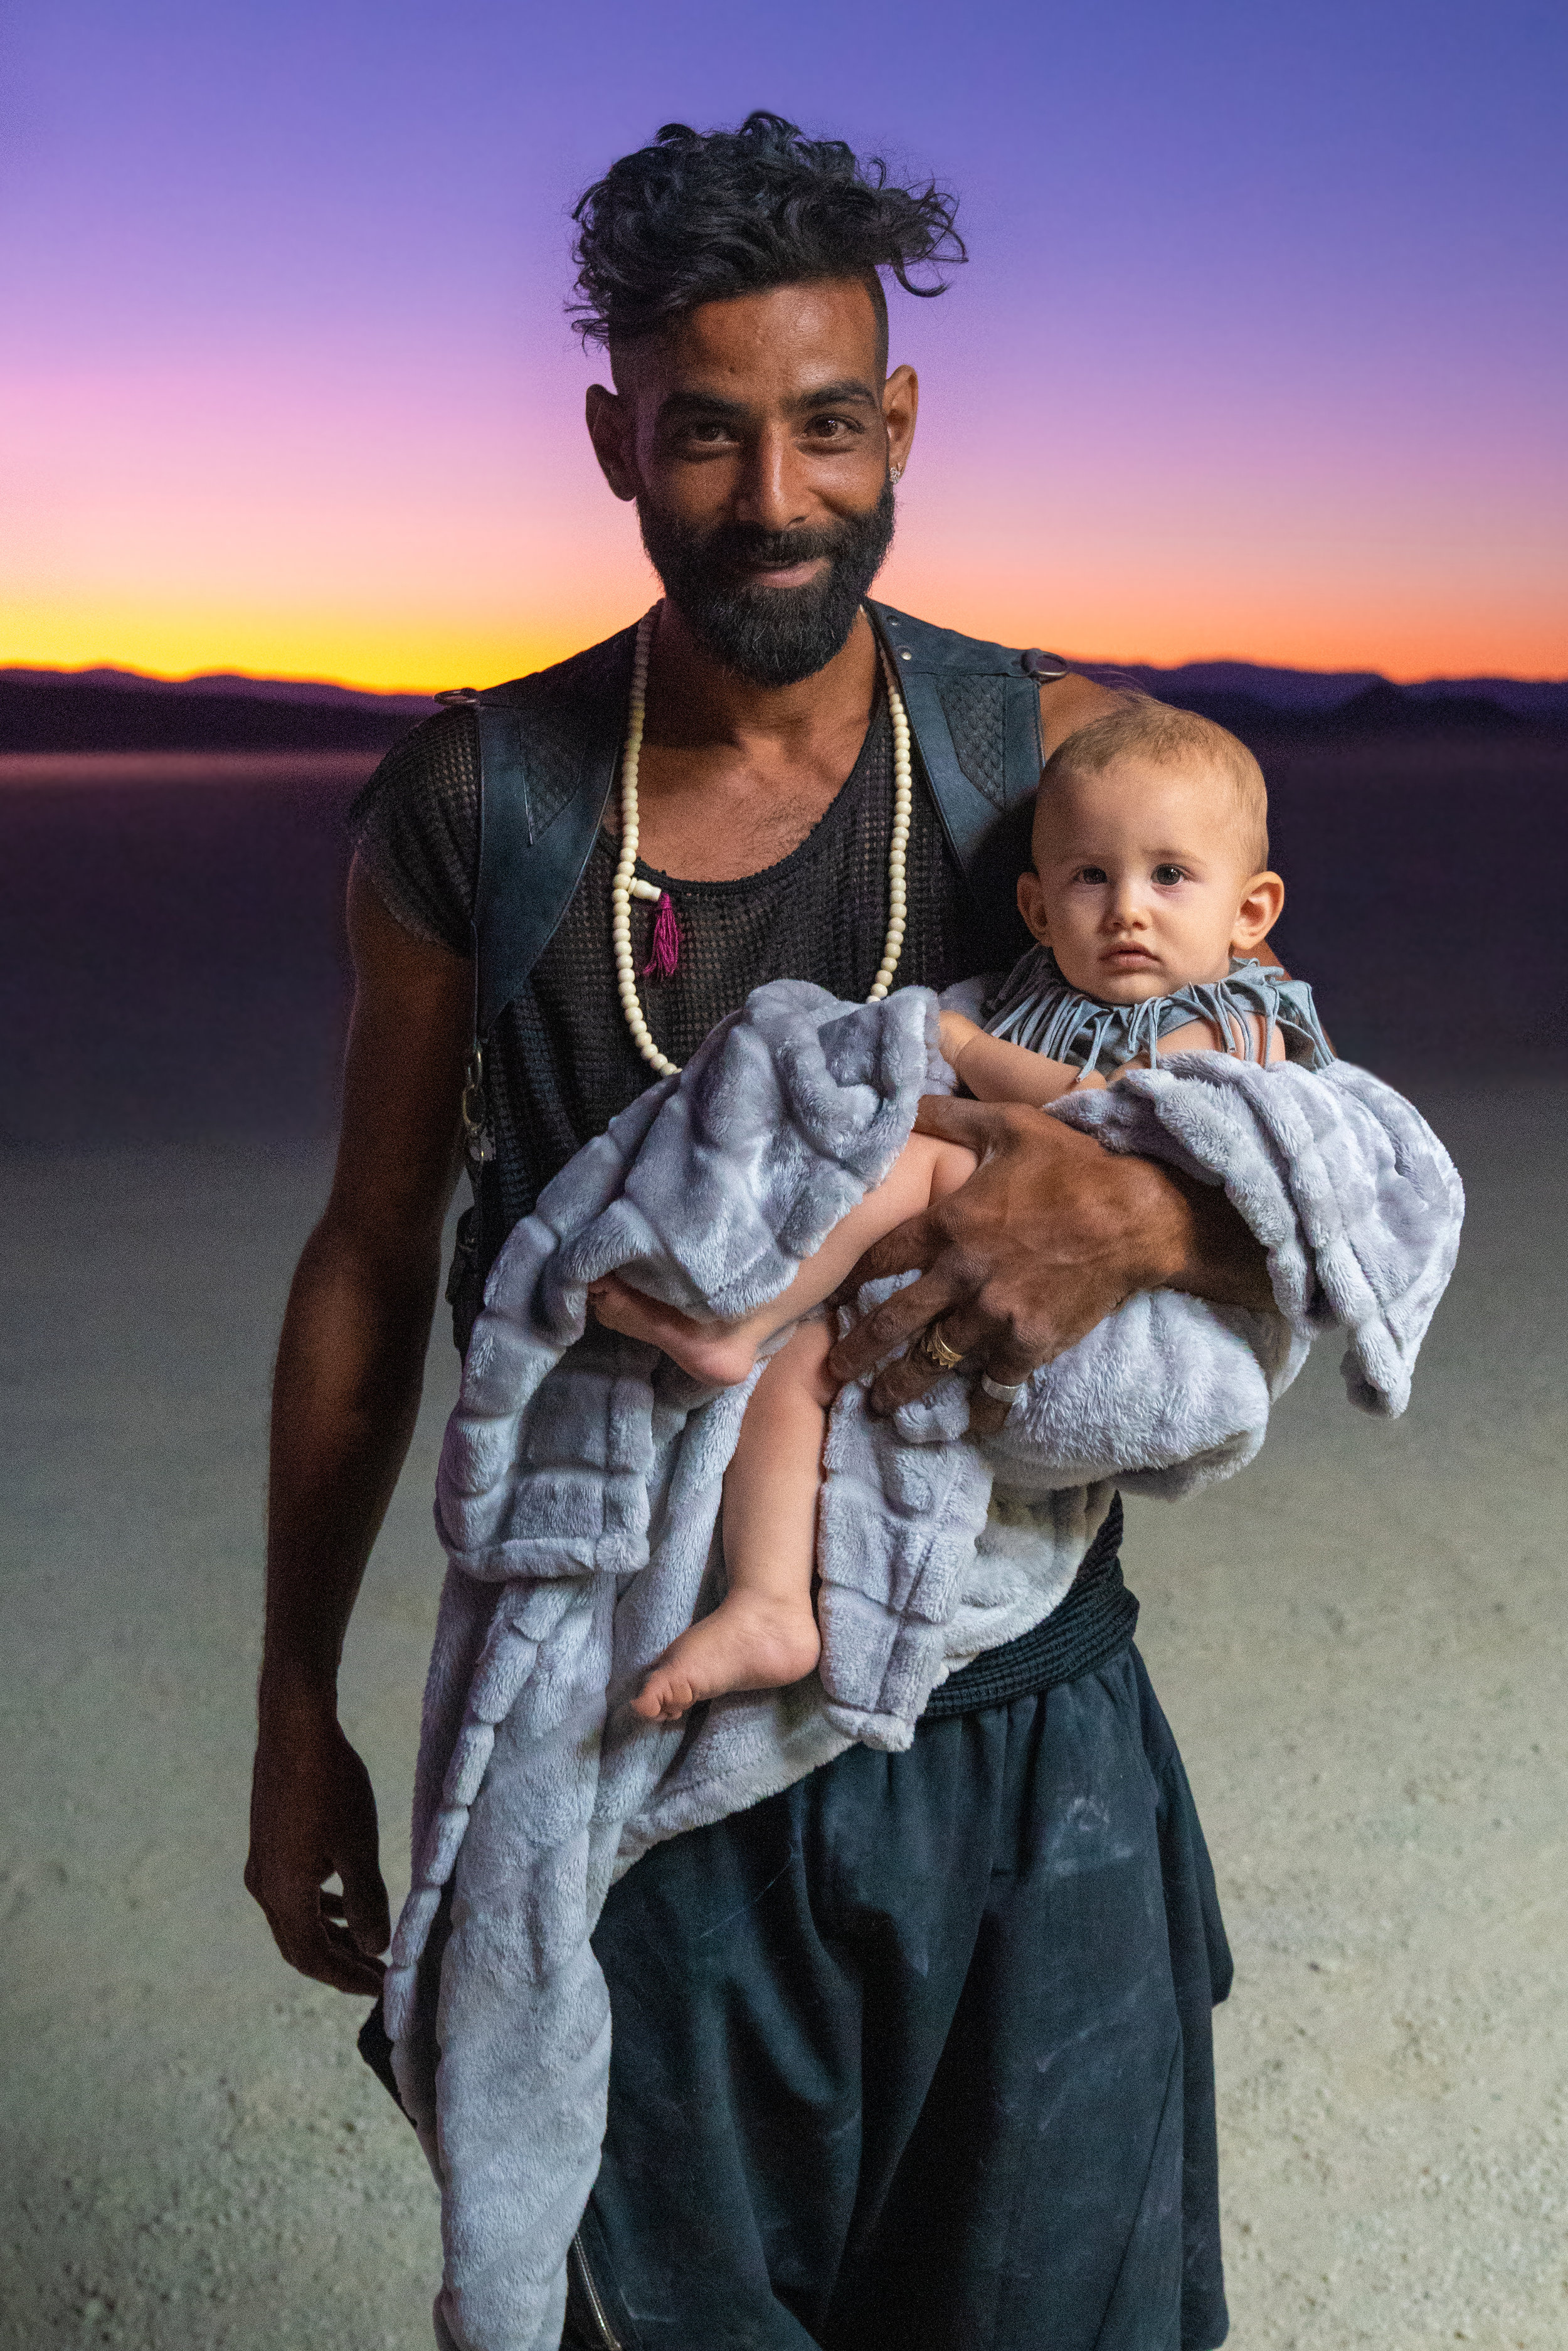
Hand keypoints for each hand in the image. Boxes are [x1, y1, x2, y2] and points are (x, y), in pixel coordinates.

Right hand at [246, 1690, 390, 1995]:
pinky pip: (291, 1895)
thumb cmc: (330, 1785)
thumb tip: (374, 1947)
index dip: (346, 1978)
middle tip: (378, 1975)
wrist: (294, 1730)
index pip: (312, 1957)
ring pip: (295, 1920)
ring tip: (365, 1948)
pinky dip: (318, 1910)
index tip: (382, 1989)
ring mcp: (262, 1865)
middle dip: (339, 1964)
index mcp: (284, 1894)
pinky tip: (342, 1904)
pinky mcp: (268, 1845)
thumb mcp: (358, 1847)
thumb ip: (366, 1901)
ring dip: (330, 1937)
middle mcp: (265, 1886)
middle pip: (299, 1945)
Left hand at [826, 1092, 1266, 1432]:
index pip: (881, 1255)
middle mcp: (963, 1275)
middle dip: (859, 1350)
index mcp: (950, 1223)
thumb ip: (950, 1116)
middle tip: (833, 1371)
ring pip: (935, 1360)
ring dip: (905, 1387)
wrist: (1138, 1217)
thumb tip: (903, 1100)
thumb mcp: (1009, 1124)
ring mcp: (996, 1316)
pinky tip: (964, 1426)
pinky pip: (994, 1385)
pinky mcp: (1030, 1344)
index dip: (851, 1275)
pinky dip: (980, 1408)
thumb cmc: (1072, 1166)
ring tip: (882, 1404)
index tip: (830, 1294)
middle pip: (893, 1321)